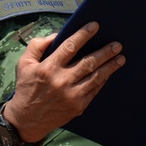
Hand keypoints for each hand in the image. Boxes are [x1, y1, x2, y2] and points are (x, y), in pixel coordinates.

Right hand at [4, 22, 125, 142]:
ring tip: (121, 58)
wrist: (27, 119)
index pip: (69, 46)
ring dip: (110, 66)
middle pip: (89, 62)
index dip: (83, 35)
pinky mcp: (79, 105)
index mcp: (48, 68)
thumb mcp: (24, 64)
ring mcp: (72, 94)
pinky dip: (103, 80)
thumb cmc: (27, 87)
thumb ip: (38, 46)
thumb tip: (57, 35)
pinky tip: (110, 72)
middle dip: (105, 52)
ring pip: (96, 76)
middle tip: (117, 45)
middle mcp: (62, 80)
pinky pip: (95, 89)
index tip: (95, 25)